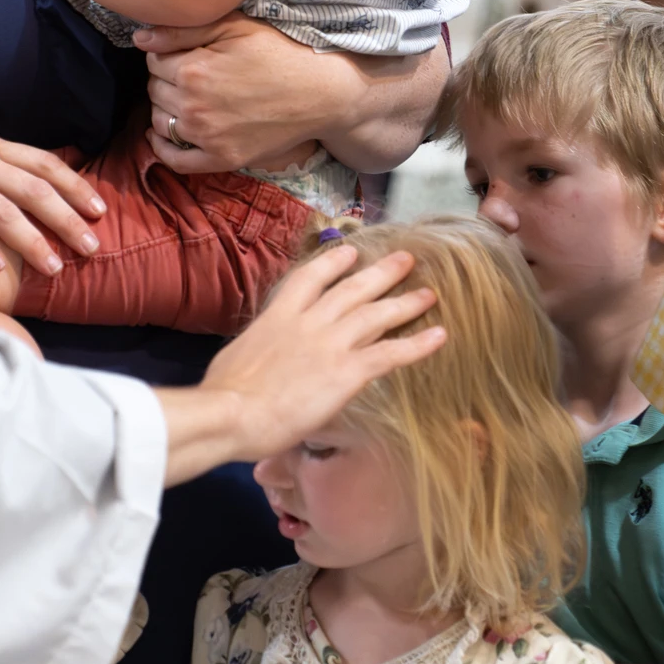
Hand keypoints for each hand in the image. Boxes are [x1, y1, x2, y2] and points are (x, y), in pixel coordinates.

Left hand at [136, 15, 353, 172]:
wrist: (321, 93)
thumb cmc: (280, 53)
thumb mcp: (235, 27)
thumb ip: (183, 29)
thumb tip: (139, 38)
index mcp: (193, 70)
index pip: (153, 61)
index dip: (166, 54)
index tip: (185, 53)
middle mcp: (193, 107)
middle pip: (154, 91)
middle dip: (165, 80)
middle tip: (190, 73)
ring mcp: (206, 137)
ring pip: (159, 122)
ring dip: (164, 108)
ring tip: (185, 98)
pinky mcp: (221, 159)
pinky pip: (175, 159)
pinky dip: (161, 147)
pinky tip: (164, 135)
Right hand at [197, 244, 444, 457]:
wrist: (230, 412)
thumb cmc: (224, 394)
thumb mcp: (238, 357)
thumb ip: (259, 349)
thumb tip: (260, 358)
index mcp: (278, 316)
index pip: (310, 279)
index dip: (333, 263)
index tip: (349, 252)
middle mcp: (309, 322)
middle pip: (352, 288)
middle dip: (381, 272)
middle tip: (405, 259)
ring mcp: (331, 343)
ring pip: (377, 314)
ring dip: (406, 302)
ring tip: (429, 293)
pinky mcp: (348, 371)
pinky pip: (391, 354)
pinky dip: (418, 344)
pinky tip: (439, 336)